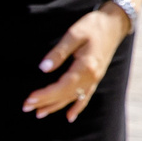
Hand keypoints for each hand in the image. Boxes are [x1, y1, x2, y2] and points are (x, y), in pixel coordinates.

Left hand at [27, 4, 128, 120]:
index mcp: (86, 66)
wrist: (114, 23)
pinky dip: (77, 107)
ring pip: (73, 98)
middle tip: (26, 107)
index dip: (45, 95)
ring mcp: (94, 78)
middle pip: (65, 95)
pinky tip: (69, 117)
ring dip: (56, 107)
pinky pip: (85, 97)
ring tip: (39, 114)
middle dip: (45, 102)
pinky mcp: (95, 77)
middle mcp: (91, 76)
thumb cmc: (93, 26)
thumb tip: (43, 68)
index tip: (29, 99)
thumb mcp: (74, 34)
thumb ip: (59, 52)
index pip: (62, 86)